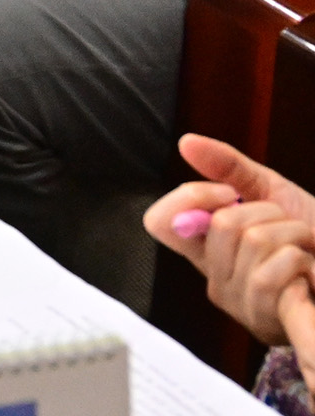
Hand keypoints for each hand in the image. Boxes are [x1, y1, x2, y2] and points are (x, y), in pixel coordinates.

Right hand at [148, 135, 314, 348]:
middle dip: (267, 212)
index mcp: (205, 249)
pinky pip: (277, 272)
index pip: (161, 222)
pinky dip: (305, 261)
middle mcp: (214, 279)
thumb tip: (186, 142)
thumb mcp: (271, 193)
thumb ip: (227, 167)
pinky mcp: (268, 318)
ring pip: (255, 241)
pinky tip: (310, 275)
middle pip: (221, 223)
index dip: (191, 198)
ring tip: (304, 251)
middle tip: (285, 227)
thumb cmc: (311, 237)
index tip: (231, 193)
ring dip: (295, 234)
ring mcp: (239, 303)